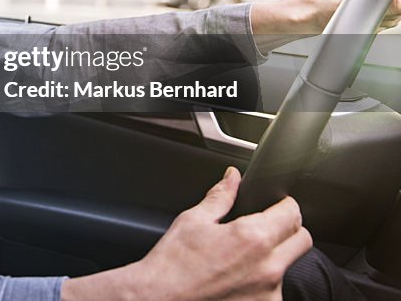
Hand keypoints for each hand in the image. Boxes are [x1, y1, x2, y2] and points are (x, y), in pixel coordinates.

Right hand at [61, 167, 311, 300]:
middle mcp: (268, 266)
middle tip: (267, 226)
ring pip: (290, 265)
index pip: (292, 213)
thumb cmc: (173, 263)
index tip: (277, 204)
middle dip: (289, 228)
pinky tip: (240, 277)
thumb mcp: (193, 220)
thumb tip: (232, 177)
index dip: (285, 204)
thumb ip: (220, 196)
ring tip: (244, 257)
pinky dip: (264, 281)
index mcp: (252, 237)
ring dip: (276, 256)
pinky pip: (276, 288)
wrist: (161, 298)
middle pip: (302, 239)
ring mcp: (269, 292)